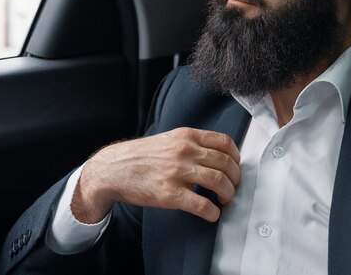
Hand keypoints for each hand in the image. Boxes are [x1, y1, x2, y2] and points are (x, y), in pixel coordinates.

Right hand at [71, 127, 240, 223]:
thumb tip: (218, 155)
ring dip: (229, 194)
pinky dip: (213, 212)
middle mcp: (184, 151)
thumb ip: (192, 143)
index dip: (236, 157)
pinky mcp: (170, 194)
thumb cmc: (142, 156)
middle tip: (232, 187)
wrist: (114, 169)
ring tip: (224, 200)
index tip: (235, 167)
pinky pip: (202, 205)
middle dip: (235, 179)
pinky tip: (211, 213)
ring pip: (220, 182)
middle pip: (226, 163)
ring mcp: (177, 172)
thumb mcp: (169, 138)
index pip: (225, 142)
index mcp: (186, 136)